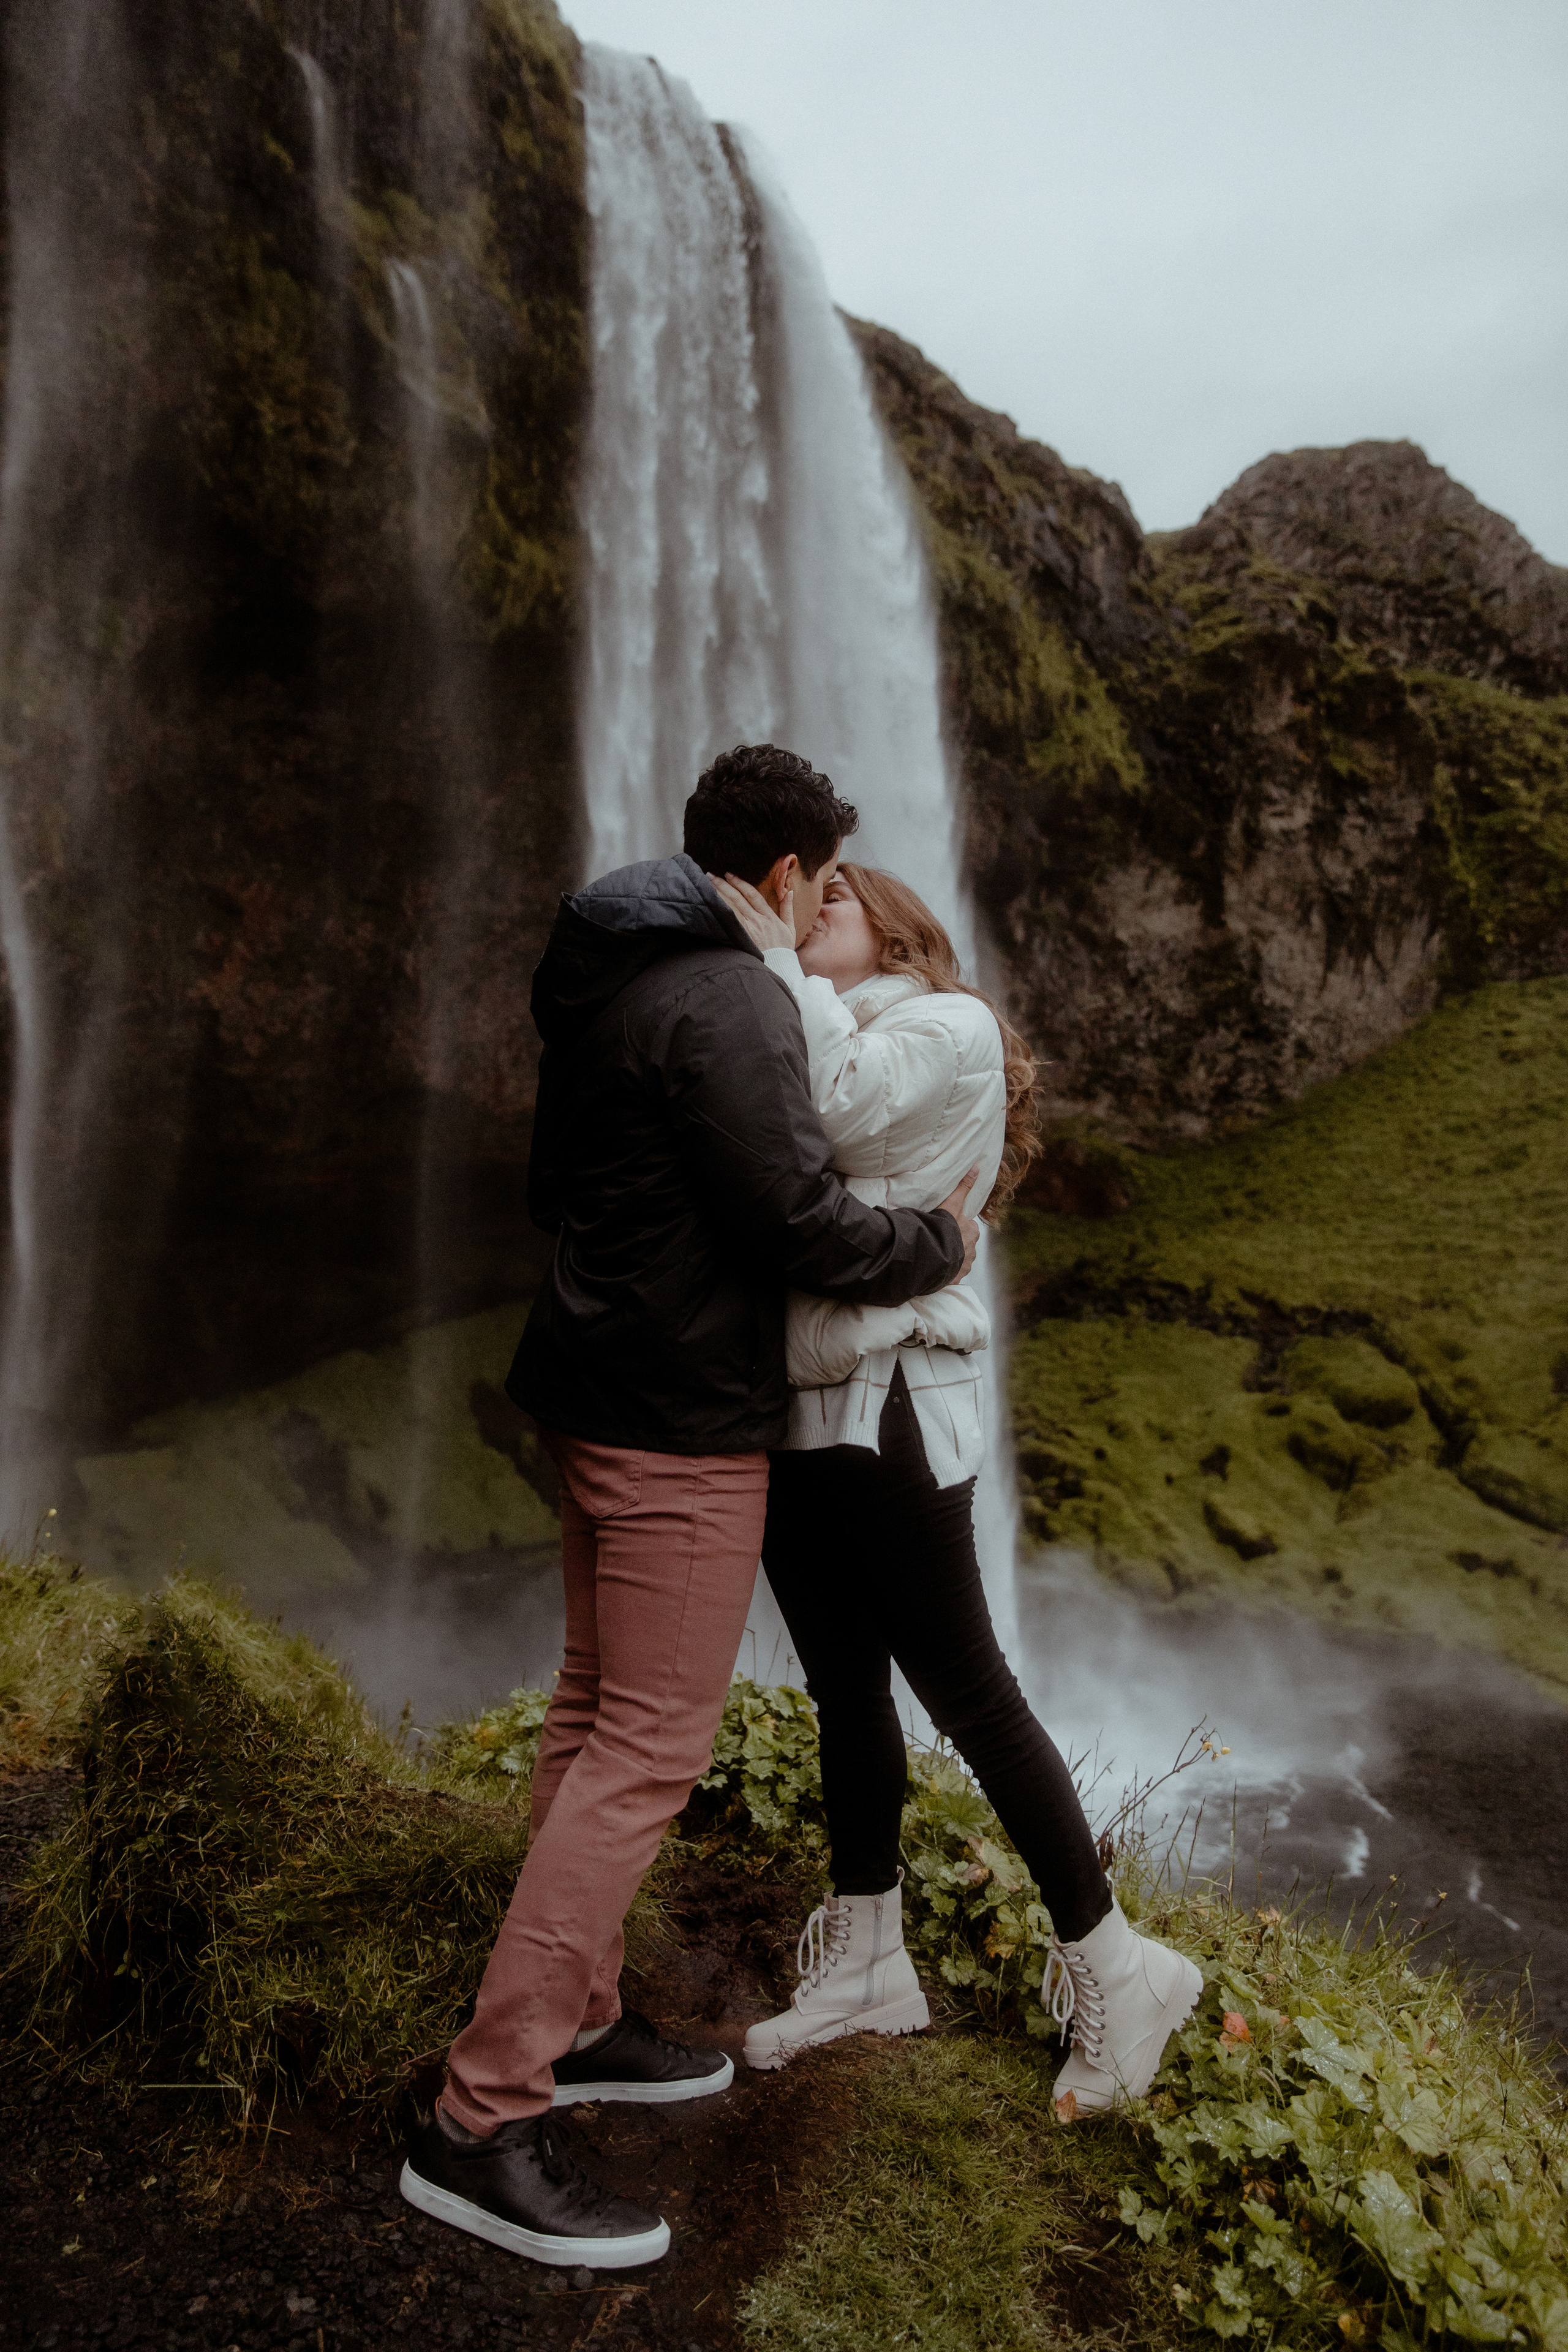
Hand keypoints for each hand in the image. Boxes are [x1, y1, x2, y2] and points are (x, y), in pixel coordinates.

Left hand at [709, 871, 794, 953]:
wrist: (779, 968)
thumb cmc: (783, 950)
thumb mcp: (790, 928)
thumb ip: (788, 909)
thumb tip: (789, 892)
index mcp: (768, 916)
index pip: (752, 894)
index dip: (740, 883)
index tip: (729, 875)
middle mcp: (757, 920)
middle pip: (738, 898)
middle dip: (724, 885)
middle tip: (711, 875)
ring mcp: (748, 930)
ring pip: (731, 908)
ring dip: (718, 895)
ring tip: (707, 886)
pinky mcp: (741, 939)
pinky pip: (729, 922)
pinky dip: (719, 912)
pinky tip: (710, 905)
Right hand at [936, 1165, 980, 1281]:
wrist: (931, 1255)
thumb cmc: (941, 1227)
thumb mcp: (951, 1204)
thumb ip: (963, 1187)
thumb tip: (977, 1167)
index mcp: (972, 1232)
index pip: (968, 1227)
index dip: (956, 1226)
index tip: (945, 1227)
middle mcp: (972, 1250)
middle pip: (964, 1244)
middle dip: (954, 1244)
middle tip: (937, 1240)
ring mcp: (964, 1266)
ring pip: (958, 1260)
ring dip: (949, 1259)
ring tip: (933, 1255)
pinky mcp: (955, 1279)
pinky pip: (950, 1275)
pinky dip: (943, 1273)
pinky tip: (933, 1269)